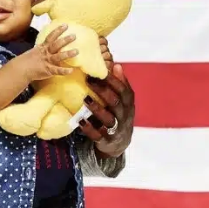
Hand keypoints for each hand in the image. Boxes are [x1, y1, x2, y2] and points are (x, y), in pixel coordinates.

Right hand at [20, 24, 76, 81]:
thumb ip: (43, 49)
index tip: (65, 25)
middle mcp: (46, 53)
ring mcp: (47, 62)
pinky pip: (57, 71)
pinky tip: (71, 71)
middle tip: (74, 36)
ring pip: (58, 57)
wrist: (20, 70)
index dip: (58, 31)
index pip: (51, 37)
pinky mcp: (48, 70)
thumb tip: (49, 45)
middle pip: (56, 45)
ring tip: (76, 51)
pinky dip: (64, 71)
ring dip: (68, 54)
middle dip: (65, 40)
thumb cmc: (28, 61)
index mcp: (42, 48)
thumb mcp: (35, 52)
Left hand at [78, 41, 134, 156]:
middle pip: (116, 103)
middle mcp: (124, 116)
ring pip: (108, 119)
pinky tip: (80, 121)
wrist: (120, 143)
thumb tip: (116, 64)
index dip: (114, 81)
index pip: (124, 91)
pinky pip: (98, 135)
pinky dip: (89, 129)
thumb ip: (119, 84)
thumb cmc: (118, 114)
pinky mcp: (107, 140)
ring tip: (85, 99)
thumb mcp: (122, 101)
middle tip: (88, 81)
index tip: (100, 72)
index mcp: (128, 104)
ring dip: (96, 109)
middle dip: (103, 91)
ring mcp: (116, 129)